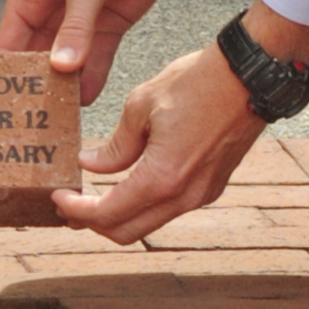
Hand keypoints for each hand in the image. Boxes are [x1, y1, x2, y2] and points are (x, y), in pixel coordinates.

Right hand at [0, 0, 216, 102]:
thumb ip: (75, 27)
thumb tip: (62, 64)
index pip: (10, 42)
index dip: (7, 72)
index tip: (7, 101)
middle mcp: (51, 10)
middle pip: (36, 58)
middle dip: (36, 86)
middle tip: (35, 118)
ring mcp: (80, 20)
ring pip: (66, 64)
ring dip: (64, 87)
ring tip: (59, 117)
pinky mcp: (107, 26)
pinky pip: (94, 60)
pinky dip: (90, 80)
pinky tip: (86, 98)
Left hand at [52, 23, 272, 242]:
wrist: (250, 76)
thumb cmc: (197, 83)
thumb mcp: (142, 105)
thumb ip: (115, 145)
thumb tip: (90, 164)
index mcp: (162, 178)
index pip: (107, 213)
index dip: (76, 210)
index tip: (58, 197)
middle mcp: (184, 196)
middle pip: (126, 232)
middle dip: (92, 222)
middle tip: (68, 205)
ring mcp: (201, 195)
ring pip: (149, 223)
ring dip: (118, 216)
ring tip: (92, 196)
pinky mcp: (212, 186)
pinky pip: (169, 209)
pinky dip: (142, 206)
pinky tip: (127, 185)